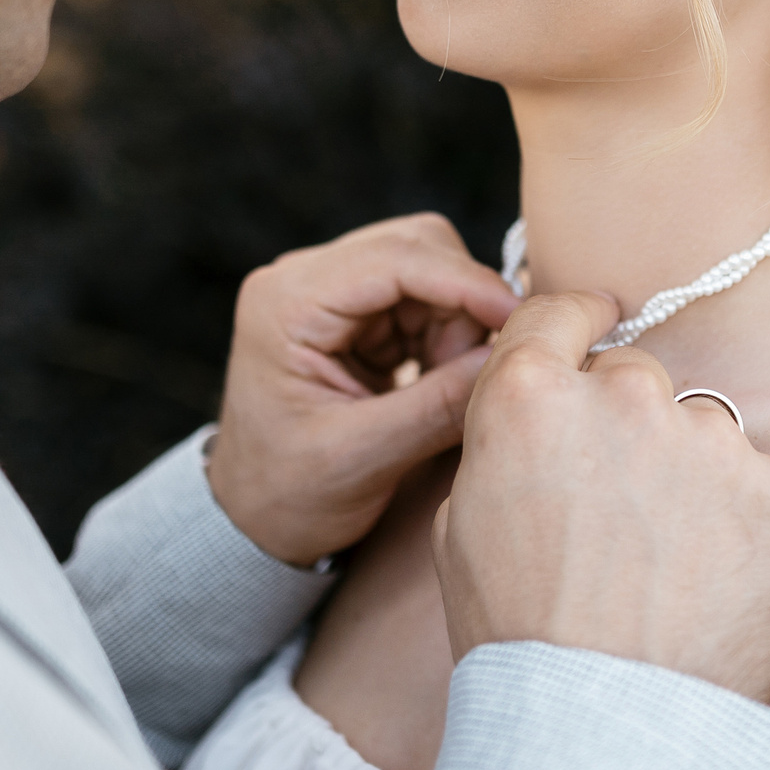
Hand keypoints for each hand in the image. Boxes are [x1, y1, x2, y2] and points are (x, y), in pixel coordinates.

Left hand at [207, 215, 520, 565]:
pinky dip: (448, 337)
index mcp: (286, 303)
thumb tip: (508, 359)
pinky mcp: (355, 317)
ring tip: (449, 389)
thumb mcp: (363, 458)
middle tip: (475, 371)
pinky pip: (425, 302)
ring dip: (458, 324)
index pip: (395, 258)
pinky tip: (441, 383)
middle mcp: (304, 281)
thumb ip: (437, 406)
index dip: (466, 283)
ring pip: (431, 271)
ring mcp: (330, 295)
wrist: (251, 521)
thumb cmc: (287, 496)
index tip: (518, 319)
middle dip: (462, 303)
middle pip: (418, 248)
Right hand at [433, 293, 769, 702]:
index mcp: (528, 398)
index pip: (556, 313)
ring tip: (664, 567)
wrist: (612, 730)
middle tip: (616, 517)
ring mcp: (706, 437)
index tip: (593, 319)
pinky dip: (741, 521)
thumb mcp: (460, 532)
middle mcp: (622, 396)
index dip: (575, 318)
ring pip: (699, 430)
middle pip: (632, 379)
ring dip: (686, 476)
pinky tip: (709, 583)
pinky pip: (756, 481)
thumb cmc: (523, 644)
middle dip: (625, 429)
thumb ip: (501, 451)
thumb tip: (531, 428)